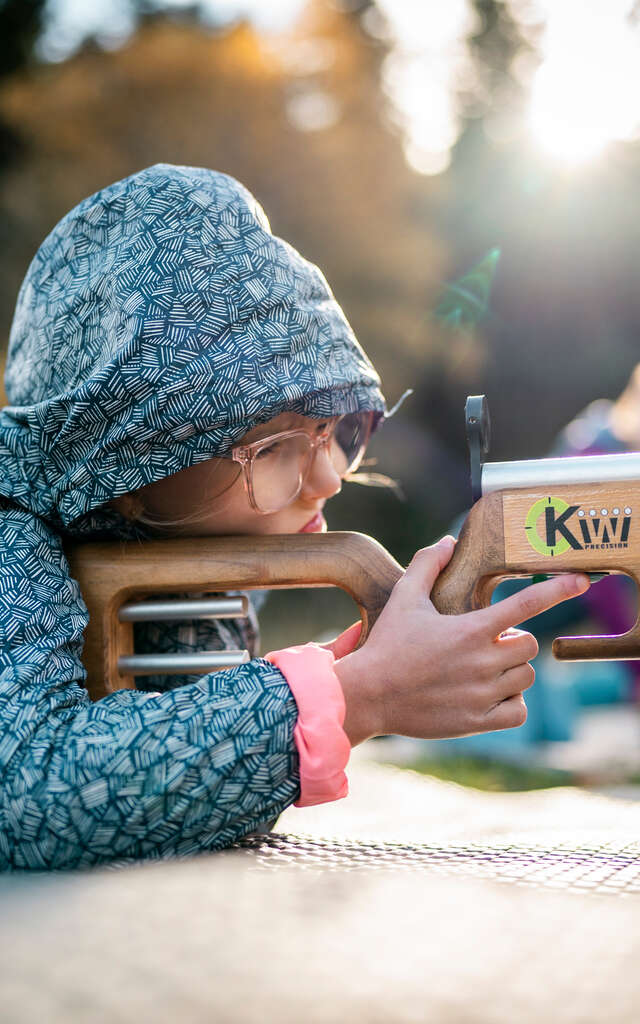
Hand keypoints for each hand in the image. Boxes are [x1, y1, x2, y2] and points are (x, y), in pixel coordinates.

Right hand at [334, 536, 589, 746]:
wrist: (368, 694)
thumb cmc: (387, 645)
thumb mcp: (403, 599)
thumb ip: (426, 566)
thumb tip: (446, 542)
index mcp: (470, 629)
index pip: (526, 604)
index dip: (557, 590)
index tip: (581, 581)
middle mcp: (482, 661)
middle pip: (529, 645)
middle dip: (514, 641)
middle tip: (488, 644)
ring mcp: (482, 693)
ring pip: (526, 677)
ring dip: (513, 671)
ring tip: (484, 670)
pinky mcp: (477, 721)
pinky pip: (519, 711)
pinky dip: (512, 704)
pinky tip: (490, 696)